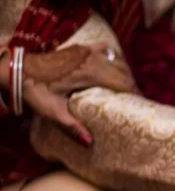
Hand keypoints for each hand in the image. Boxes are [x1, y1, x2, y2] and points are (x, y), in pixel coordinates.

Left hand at [2, 43, 134, 145]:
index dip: (135, 93)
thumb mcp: (52, 111)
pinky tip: (114, 64)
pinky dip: (114, 56)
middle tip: (136, 98)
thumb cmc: (35, 90)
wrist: (17, 68)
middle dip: (132, 85)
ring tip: (128, 85)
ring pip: (118, 60)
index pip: (123, 83)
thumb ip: (72, 126)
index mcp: (90, 74)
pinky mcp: (80, 48)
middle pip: (124, 72)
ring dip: (125, 72)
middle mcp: (92, 60)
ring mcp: (87, 51)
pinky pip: (106, 49)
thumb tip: (89, 143)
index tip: (141, 103)